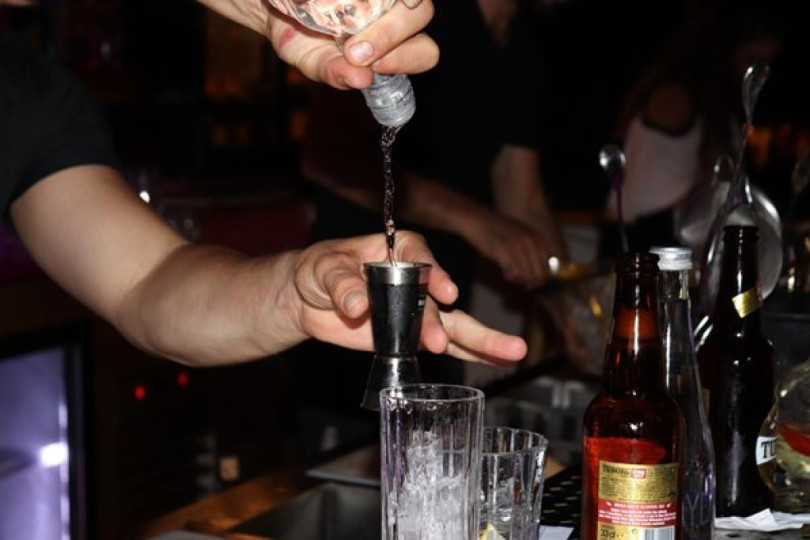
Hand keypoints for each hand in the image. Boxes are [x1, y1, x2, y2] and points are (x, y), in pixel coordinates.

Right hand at [197, 0, 438, 88]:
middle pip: (420, 16)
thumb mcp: (314, 62)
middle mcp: (399, 15)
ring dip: (389, 6)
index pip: (424, 53)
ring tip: (351, 11)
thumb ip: (335, 72)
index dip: (407, 57)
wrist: (277, 10)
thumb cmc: (303, 41)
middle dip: (390, 33)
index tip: (373, 65)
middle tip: (354, 49)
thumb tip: (361, 79)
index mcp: (395, 47)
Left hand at [292, 231, 526, 363]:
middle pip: (441, 299)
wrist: (306, 299)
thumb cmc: (318, 270)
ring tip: (513, 352)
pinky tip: (497, 363)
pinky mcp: (410, 336)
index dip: (434, 274)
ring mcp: (416, 310)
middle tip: (451, 339)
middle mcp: (415, 279)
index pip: (420, 258)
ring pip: (453, 326)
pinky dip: (469, 356)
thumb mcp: (323, 268)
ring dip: (481, 341)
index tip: (444, 292)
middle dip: (448, 320)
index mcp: (397, 250)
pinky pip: (444, 347)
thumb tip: (356, 304)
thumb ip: (341, 284)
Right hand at [465, 210, 553, 286]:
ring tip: (509, 274)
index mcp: (538, 238)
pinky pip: (514, 273)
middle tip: (518, 280)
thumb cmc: (497, 230)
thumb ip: (533, 249)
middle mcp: (531, 242)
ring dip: (518, 280)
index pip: (548, 267)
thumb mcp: (522, 234)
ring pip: (527, 276)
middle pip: (540, 274)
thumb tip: (539, 273)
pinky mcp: (505, 252)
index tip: (529, 282)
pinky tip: (504, 272)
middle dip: (530, 282)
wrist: (478, 219)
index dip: (540, 279)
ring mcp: (519, 246)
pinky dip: (510, 277)